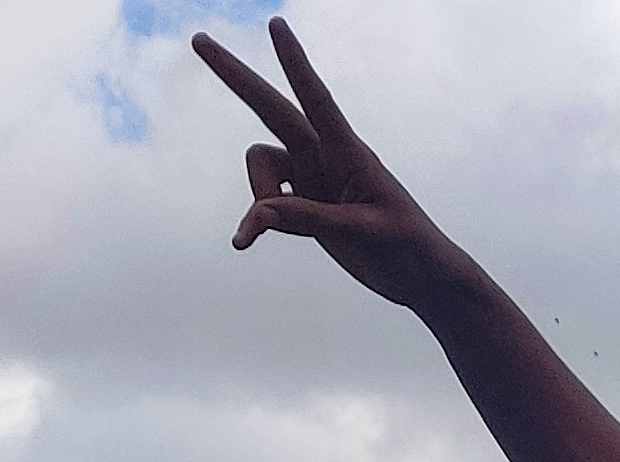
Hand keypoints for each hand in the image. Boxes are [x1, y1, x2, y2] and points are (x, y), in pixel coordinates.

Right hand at [197, 17, 471, 310]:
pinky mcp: (304, 204)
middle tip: (198, 39)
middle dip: (235, 76)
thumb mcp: (363, 233)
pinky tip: (248, 241)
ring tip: (262, 233)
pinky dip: (254, 221)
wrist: (420, 278)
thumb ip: (312, 220)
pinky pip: (263, 203)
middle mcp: (324, 157)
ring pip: (258, 164)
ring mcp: (311, 178)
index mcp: (349, 153)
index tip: (275, 26)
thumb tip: (259, 214)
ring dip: (255, 196)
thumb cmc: (406, 248)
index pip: (317, 99)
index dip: (296, 63)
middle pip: (270, 107)